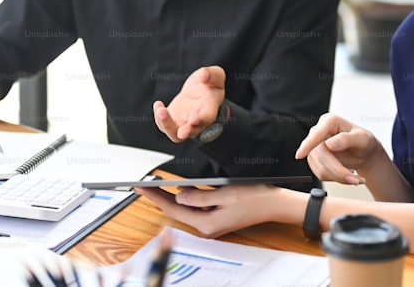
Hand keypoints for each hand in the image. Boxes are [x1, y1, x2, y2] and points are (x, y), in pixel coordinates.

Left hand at [134, 184, 285, 237]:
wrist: (273, 205)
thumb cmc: (253, 197)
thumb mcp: (224, 193)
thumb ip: (199, 197)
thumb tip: (179, 197)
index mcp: (207, 223)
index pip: (173, 209)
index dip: (155, 197)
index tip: (141, 187)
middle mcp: (207, 227)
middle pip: (176, 210)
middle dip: (158, 197)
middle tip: (141, 185)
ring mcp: (211, 224)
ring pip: (185, 209)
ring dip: (171, 197)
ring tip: (155, 186)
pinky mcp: (215, 219)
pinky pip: (196, 208)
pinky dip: (186, 198)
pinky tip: (179, 189)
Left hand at [153, 66, 225, 142]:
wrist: (200, 90)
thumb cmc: (210, 84)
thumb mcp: (215, 75)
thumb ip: (211, 74)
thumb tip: (203, 75)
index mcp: (210, 108)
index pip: (207, 118)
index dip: (201, 120)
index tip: (194, 120)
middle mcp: (197, 120)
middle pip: (191, 132)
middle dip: (185, 132)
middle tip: (181, 132)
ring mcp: (184, 122)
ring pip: (174, 133)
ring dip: (167, 125)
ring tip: (160, 110)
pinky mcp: (172, 119)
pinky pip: (164, 124)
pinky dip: (159, 118)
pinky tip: (158, 105)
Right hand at [295, 113, 381, 185]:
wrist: (364, 154)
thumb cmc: (364, 142)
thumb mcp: (362, 138)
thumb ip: (347, 139)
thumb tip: (329, 144)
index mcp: (329, 122)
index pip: (316, 134)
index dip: (307, 144)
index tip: (300, 155)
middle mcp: (318, 133)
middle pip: (321, 156)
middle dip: (338, 171)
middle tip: (355, 180)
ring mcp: (315, 148)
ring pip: (320, 168)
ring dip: (339, 177)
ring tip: (354, 177)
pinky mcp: (315, 161)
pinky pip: (321, 175)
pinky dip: (336, 178)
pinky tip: (346, 174)